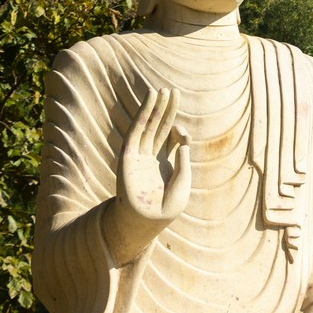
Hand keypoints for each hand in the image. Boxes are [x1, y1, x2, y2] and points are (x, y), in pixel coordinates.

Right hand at [116, 87, 190, 222]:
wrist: (146, 222)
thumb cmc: (166, 208)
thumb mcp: (182, 182)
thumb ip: (184, 161)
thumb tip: (183, 140)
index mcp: (164, 165)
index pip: (172, 140)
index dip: (180, 132)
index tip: (184, 134)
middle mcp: (151, 157)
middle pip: (160, 128)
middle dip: (167, 110)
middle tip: (173, 91)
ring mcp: (139, 155)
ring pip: (148, 126)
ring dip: (155, 108)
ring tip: (162, 90)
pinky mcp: (128, 155)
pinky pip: (137, 130)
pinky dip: (144, 114)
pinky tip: (150, 100)